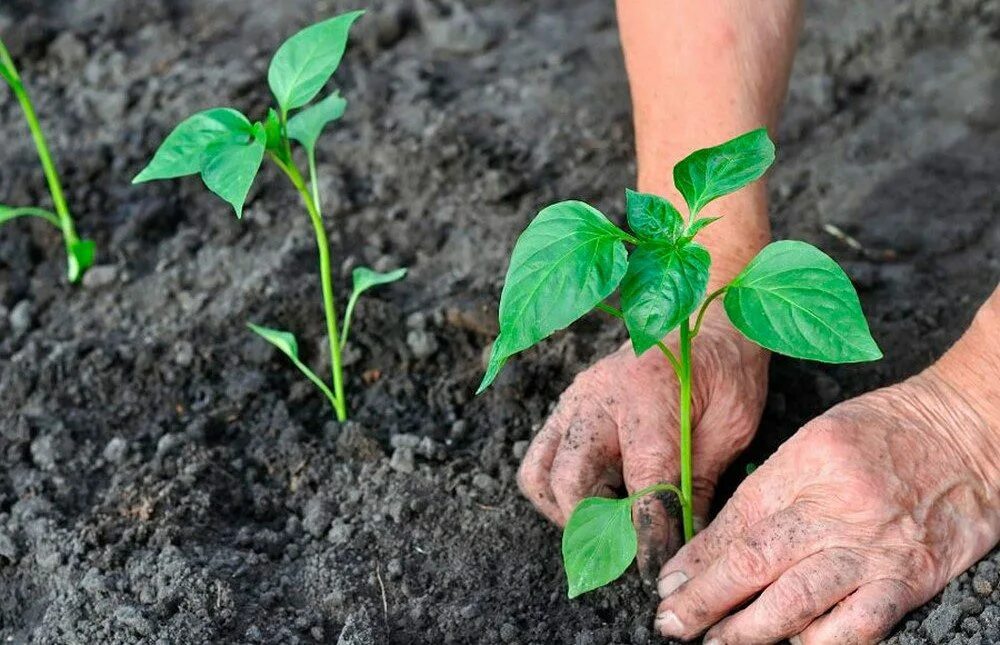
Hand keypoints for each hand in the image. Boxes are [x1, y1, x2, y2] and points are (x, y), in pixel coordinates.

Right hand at [517, 309, 768, 578]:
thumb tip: (684, 544)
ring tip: (607, 526)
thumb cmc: (725, 369)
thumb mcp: (731, 426)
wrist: (703, 318)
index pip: (642, 483)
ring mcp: (574, 401)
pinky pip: (540, 459)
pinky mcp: (565, 408)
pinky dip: (558, 491)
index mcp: (649, 398)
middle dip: (597, 530)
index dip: (647, 535)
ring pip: (540, 475)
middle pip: (571, 483)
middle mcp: (599, 398)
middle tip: (627, 554)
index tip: (652, 573)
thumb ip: (701, 483)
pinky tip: (597, 499)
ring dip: (567, 512)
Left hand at [654, 370, 999, 643]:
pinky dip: (820, 642)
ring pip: (796, 600)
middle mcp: (832, 508)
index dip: (696, 561)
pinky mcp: (908, 578)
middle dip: (705, 600)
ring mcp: (872, 547)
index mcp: (802, 466)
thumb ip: (767, 492)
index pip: (735, 523)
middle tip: (672, 623)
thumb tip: (716, 545)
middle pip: (754, 563)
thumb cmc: (885, 431)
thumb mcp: (814, 442)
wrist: (968, 431)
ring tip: (717, 643)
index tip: (669, 586)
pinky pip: (857, 624)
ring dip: (749, 630)